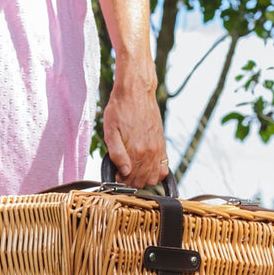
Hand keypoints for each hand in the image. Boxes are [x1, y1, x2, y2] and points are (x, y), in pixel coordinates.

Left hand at [102, 62, 166, 187]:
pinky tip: (146, 167)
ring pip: (153, 179)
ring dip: (142, 179)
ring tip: (132, 169)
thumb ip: (116, 154)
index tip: (114, 173)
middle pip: (141, 182)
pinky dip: (156, 173)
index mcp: (136, 151)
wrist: (136, 92)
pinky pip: (163, 169)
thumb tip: (124, 172)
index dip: (119, 180)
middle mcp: (150, 153)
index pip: (129, 180)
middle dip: (129, 181)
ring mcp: (158, 150)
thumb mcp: (110, 131)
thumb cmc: (119, 110)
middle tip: (120, 171)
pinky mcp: (162, 145)